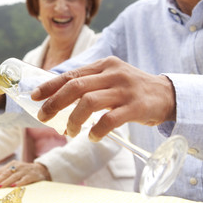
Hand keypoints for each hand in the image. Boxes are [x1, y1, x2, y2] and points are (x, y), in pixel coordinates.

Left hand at [0, 160, 50, 188]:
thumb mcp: (15, 171)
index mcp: (12, 164)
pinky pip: (24, 180)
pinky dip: (18, 183)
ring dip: (5, 182)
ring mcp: (24, 170)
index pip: (0, 171)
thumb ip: (7, 175)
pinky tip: (13, 186)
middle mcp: (17, 166)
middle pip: (5, 173)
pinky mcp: (31, 176)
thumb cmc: (24, 172)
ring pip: (13, 176)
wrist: (41, 170)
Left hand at [32, 56, 175, 141]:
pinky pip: (110, 120)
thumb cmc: (131, 89)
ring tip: (69, 131)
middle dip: (54, 102)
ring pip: (89, 102)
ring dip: (73, 119)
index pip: (71, 74)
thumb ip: (88, 83)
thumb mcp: (110, 78)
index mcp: (103, 65)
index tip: (34, 96)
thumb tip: (57, 98)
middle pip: (75, 86)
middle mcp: (112, 73)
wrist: (168, 94)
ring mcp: (125, 89)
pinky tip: (91, 136)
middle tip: (42, 117)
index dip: (49, 85)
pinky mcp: (136, 106)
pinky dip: (96, 130)